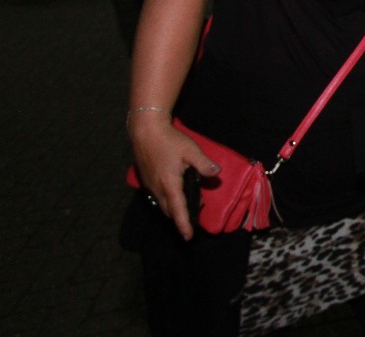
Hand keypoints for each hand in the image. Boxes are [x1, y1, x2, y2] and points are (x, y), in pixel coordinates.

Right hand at [129, 114, 221, 240]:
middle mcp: (157, 188)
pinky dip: (167, 200)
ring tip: (188, 205)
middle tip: (193, 219)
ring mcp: (150, 184)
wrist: (145, 131)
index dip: (183, 224)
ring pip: (162, 204)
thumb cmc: (169, 140)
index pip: (178, 210)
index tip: (188, 237)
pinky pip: (158, 196)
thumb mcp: (191, 150)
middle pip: (169, 210)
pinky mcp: (146, 179)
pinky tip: (176, 191)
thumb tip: (216, 173)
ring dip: (173, 208)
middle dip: (180, 218)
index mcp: (169, 184)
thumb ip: (203, 164)